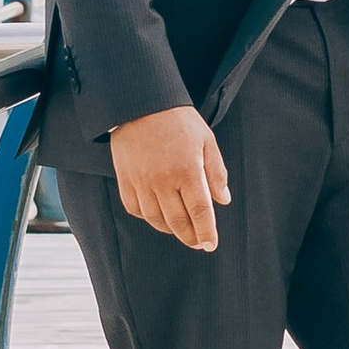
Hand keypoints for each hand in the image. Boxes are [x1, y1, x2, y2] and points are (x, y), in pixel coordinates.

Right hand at [110, 105, 230, 250]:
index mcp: (187, 170)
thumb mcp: (206, 140)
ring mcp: (141, 182)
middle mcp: (162, 181)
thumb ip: (216, 172)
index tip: (211, 245)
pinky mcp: (125, 180)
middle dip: (190, 237)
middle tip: (199, 243)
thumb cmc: (178, 120)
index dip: (206, 232)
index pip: (199, 212)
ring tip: (182, 230)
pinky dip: (148, 218)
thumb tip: (223, 200)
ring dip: (171, 230)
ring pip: (156, 220)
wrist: (141, 104)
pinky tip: (158, 216)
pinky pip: (136, 209)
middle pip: (178, 222)